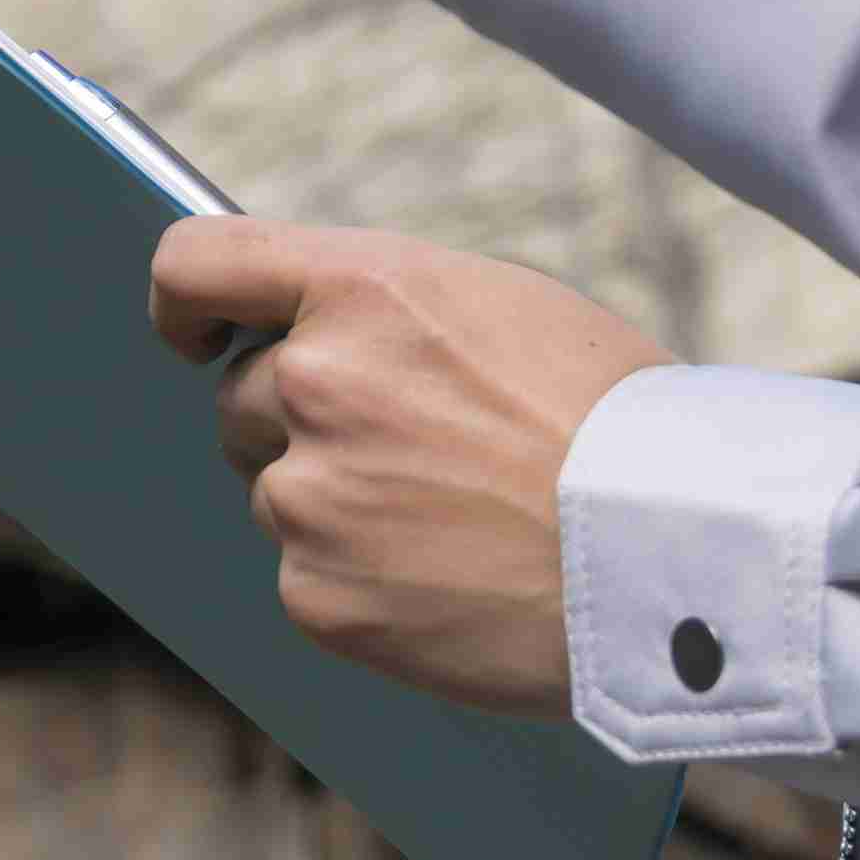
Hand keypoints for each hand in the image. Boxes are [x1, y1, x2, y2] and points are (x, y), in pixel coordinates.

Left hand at [151, 218, 676, 717]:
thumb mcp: (503, 310)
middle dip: (301, 423)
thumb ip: (387, 317)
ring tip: (456, 523)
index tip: (192, 334)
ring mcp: (310, 494)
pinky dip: (362, 586)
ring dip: (340, 506)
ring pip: (280, 493)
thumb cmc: (614, 424)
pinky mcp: (318, 596)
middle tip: (411, 455)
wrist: (674, 554)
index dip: (184, 303)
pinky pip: (308, 580)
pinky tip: (448, 583)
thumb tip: (307, 337)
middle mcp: (315, 380)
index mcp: (362, 288)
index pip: (198, 263)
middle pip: (244, 396)